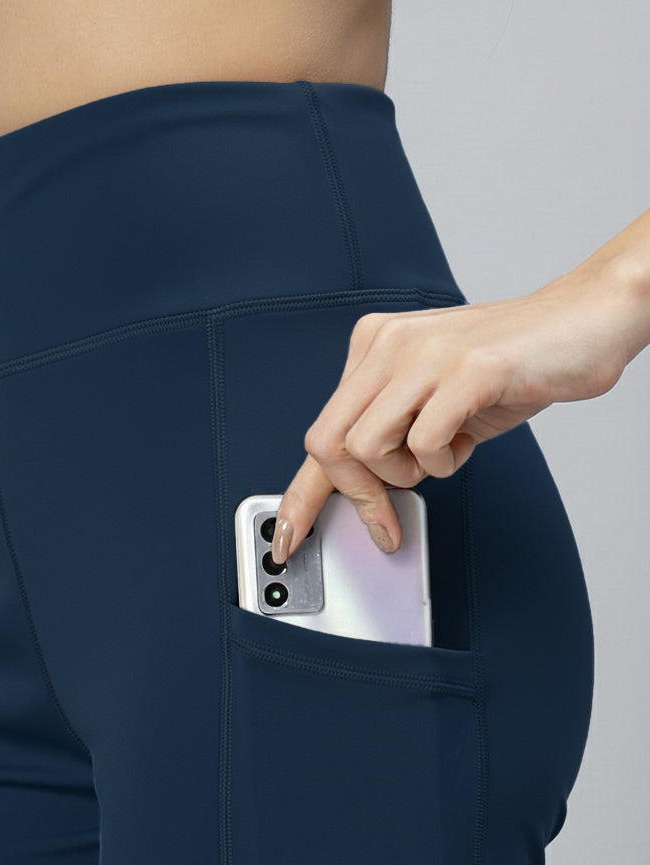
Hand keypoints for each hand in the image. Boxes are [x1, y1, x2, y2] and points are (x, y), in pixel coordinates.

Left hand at [271, 271, 626, 561]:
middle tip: (389, 517)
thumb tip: (359, 494)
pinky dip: (445, 462)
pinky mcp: (466, 369)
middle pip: (328, 444)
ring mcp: (425, 354)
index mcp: (373, 347)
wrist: (583, 322)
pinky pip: (424, 444)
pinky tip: (468, 439)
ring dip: (406, 473)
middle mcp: (389, 343)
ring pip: (365, 448)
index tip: (288, 536)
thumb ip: (390, 433)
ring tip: (445, 451)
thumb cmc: (510, 367)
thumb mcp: (432, 400)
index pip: (321, 430)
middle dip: (357, 495)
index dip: (300, 494)